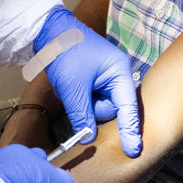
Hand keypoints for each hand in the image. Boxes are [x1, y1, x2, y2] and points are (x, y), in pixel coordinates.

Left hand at [35, 8, 141, 156]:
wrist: (48, 31)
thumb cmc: (65, 52)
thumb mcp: (73, 88)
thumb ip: (82, 115)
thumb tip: (87, 138)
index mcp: (119, 72)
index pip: (128, 107)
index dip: (130, 130)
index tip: (134, 150)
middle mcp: (116, 75)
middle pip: (112, 109)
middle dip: (93, 109)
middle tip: (76, 98)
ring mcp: (105, 77)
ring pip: (98, 107)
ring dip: (84, 104)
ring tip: (70, 88)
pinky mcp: (94, 80)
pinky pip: (90, 99)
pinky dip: (79, 99)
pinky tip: (70, 87)